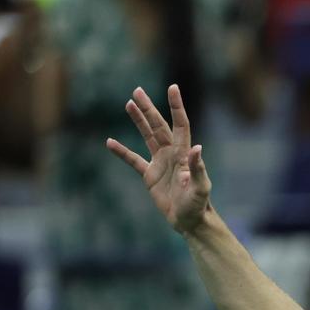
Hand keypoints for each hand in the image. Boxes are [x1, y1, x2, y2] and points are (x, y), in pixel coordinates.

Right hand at [105, 85, 210, 234]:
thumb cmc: (198, 205)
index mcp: (183, 154)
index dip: (176, 107)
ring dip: (138, 121)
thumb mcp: (200, 188)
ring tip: (129, 103)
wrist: (189, 221)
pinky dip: (122, 152)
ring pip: (147, 136)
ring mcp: (160, 163)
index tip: (172, 88)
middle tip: (137, 90)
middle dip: (149, 108)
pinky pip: (133, 160)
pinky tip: (110, 142)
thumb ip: (197, 168)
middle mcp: (172, 154)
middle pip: (159, 125)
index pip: (180, 125)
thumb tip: (197, 147)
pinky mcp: (150, 176)